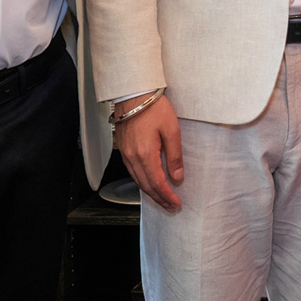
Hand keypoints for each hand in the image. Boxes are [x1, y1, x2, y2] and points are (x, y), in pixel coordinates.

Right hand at [116, 93, 183, 212]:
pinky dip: (142, 182)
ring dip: (150, 192)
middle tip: (171, 206)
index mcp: (145, 154)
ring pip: (138, 181)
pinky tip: (149, 183)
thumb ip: (174, 155)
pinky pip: (132, 172)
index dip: (167, 196)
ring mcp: (126, 154)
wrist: (134, 94)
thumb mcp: (171, 130)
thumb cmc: (152, 107)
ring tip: (162, 199)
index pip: (157, 183)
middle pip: (146, 186)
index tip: (176, 203)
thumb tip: (177, 176)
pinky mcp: (123, 149)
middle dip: (159, 199)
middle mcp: (132, 157)